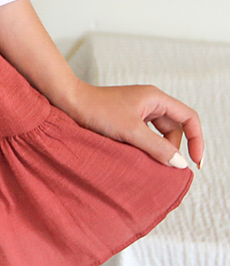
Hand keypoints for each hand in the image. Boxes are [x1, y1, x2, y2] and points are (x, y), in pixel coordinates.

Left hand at [64, 81, 204, 168]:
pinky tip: (137, 158)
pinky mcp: (126, 120)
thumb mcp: (131, 131)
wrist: (68, 103)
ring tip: (147, 162)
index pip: (189, 118)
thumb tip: (180, 164)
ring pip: (159, 135)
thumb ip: (157, 148)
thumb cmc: (96, 110)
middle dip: (172, 149)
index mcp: (156, 98)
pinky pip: (145, 136)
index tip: (195, 162)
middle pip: (175, 129)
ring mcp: (138, 111)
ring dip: (157, 150)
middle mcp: (150, 102)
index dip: (197, 140)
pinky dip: (145, 148)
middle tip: (163, 167)